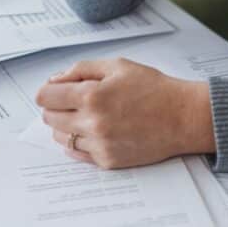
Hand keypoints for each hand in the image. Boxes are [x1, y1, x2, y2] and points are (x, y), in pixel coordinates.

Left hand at [35, 58, 215, 168]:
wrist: (182, 117)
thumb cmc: (153, 88)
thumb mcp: (116, 66)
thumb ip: (81, 69)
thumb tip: (55, 80)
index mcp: (91, 96)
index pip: (45, 97)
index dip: (48, 91)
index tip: (54, 90)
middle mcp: (92, 123)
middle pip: (49, 118)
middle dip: (55, 106)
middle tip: (70, 100)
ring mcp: (99, 144)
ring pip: (60, 137)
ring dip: (65, 125)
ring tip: (84, 115)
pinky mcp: (108, 161)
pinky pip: (77, 154)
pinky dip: (77, 142)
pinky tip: (90, 131)